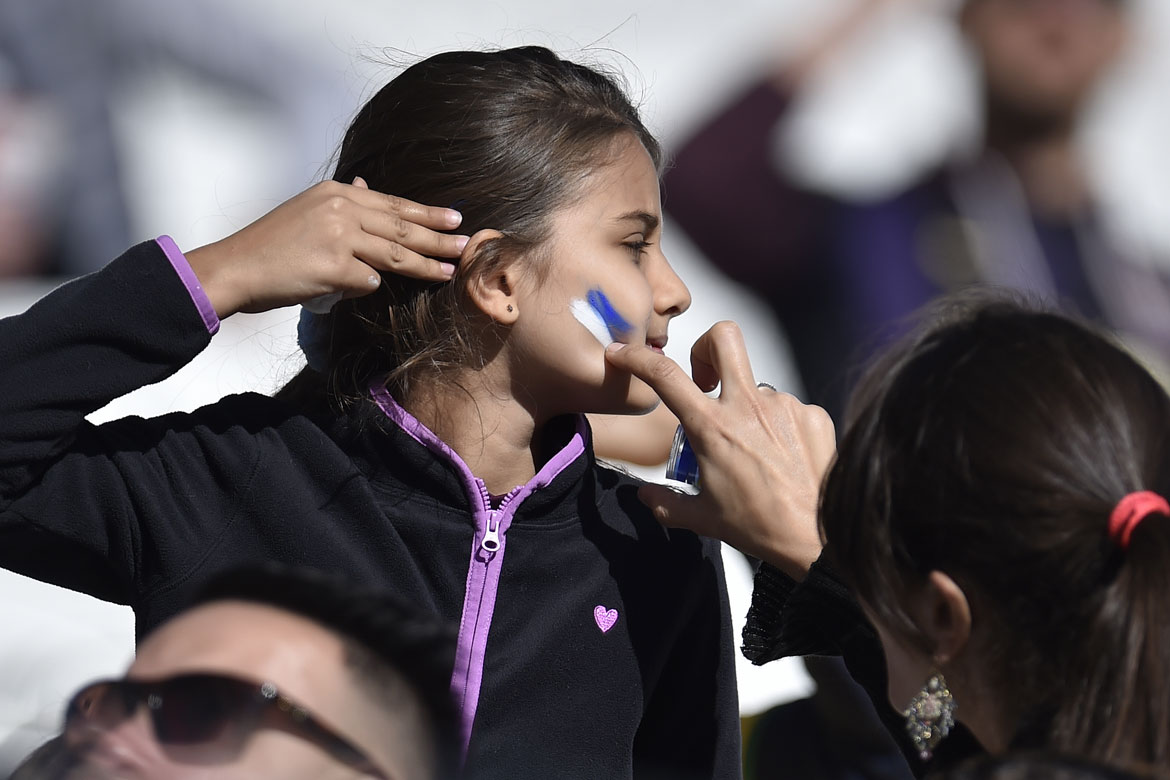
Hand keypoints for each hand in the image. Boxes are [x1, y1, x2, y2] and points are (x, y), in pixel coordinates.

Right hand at [185, 178, 468, 317]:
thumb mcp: (307, 210)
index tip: (453, 218)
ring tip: (449, 270)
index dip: (426, 213)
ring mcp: (338, 236)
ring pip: (395, 253)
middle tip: (466, 243)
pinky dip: (365, 287)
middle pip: (402, 226)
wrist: (236, 267)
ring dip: (426, 264)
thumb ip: (342, 204)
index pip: (393, 203)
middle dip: (438, 236)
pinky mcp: (334, 266)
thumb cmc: (270, 245)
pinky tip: (353, 287)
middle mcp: (340, 209)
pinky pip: (367, 280)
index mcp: (336, 193)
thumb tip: (367, 186)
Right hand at [604, 321, 835, 579]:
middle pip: (723, 338)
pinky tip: (782, 457)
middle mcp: (748, 406)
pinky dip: (779, 427)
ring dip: (747, 409)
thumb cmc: (761, 526)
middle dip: (705, 348)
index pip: (664, 376)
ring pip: (756, 388)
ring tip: (754, 452)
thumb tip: (645, 494)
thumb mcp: (702, 518)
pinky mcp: (812, 414)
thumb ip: (665, 502)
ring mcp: (784, 406)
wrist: (818, 537)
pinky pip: (788, 409)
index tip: (623, 353)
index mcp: (712, 427)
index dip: (637, 357)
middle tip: (705, 381)